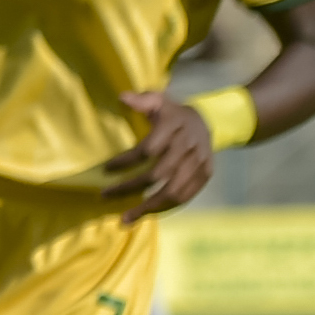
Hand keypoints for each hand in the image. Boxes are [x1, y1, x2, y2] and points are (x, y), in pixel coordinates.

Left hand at [103, 89, 217, 217]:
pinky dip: (165, 207)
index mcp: (175, 128)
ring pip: (173, 191)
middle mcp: (188, 147)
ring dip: (148, 207)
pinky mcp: (205, 175)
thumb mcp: (159, 100)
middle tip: (105, 196)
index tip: (106, 170)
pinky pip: (185, 196)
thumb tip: (122, 97)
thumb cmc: (173, 113)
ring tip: (125, 217)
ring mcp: (199, 163)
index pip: (147, 150)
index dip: (126, 162)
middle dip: (130, 188)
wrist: (209, 120)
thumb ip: (142, 100)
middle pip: (157, 175)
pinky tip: (147, 213)